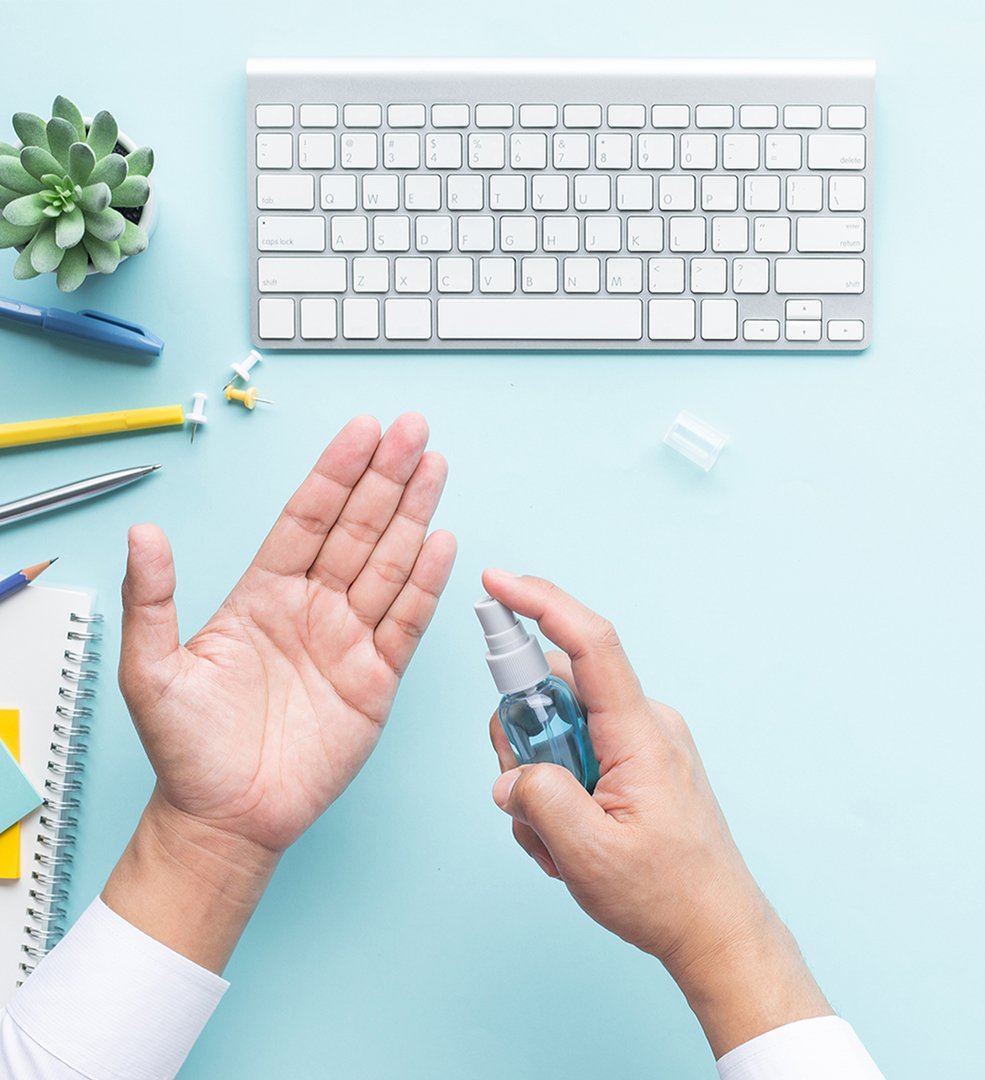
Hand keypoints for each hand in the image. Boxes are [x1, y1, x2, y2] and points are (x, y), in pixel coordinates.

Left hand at [103, 414, 455, 970]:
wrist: (227, 818)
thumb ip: (152, 600)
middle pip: (358, 528)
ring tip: (434, 466)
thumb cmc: (188, 750)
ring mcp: (348, 639)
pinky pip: (407, 621)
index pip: (307, 518)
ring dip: (414, 513)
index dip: (336, 473)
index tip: (361, 430)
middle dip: (386, 477)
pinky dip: (426, 583)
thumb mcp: (152, 671)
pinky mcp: (377, 678)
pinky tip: (441, 540)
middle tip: (413, 430)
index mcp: (263, 595)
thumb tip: (142, 533)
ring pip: (389, 563)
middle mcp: (312, 606)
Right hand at [482, 569, 829, 1057]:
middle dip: (523, 741)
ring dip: (540, 780)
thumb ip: (537, 798)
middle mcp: (643, 722)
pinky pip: (577, 752)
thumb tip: (510, 774)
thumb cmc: (666, 894)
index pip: (590, 644)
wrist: (716, 929)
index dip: (540, 602)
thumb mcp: (586, 854)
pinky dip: (559, 791)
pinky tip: (571, 841)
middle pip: (555, 691)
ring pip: (558, 728)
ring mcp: (640, 741)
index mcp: (639, 733)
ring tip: (560, 842)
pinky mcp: (635, 760)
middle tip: (530, 804)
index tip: (495, 581)